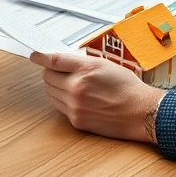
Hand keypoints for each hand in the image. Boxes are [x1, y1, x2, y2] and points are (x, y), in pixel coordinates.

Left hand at [30, 51, 164, 142]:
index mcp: (86, 70)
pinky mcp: (76, 120)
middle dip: (51, 72)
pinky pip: (59, 107)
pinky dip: (62, 100)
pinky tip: (75, 97)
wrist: (140, 112)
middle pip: (48, 77)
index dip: (41, 57)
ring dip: (55, 86)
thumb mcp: (106, 65)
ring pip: (50, 93)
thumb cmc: (127, 87)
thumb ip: (82, 62)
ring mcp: (75, 106)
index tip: (35, 56)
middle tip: (59, 70)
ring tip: (70, 84)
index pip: (54, 61)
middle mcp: (77, 88)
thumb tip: (62, 61)